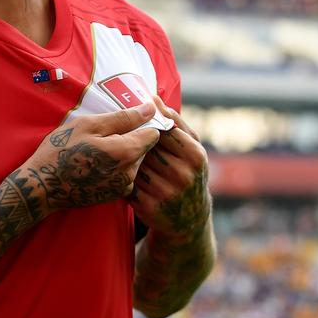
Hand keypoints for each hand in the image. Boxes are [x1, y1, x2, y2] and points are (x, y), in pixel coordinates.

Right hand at [24, 103, 161, 211]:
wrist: (43, 186)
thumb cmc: (61, 150)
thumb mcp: (89, 126)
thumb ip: (123, 118)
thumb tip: (150, 108)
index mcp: (127, 152)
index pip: (154, 132)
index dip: (144, 122)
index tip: (127, 119)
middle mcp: (131, 173)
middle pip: (145, 148)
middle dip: (132, 137)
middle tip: (105, 133)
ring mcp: (123, 187)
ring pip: (135, 161)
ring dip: (124, 152)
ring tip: (98, 148)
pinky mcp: (115, 195)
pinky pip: (125, 174)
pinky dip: (116, 167)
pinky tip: (96, 163)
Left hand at [129, 97, 210, 240]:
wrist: (189, 219)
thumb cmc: (189, 172)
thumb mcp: (193, 148)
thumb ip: (175, 122)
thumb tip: (153, 98)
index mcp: (196, 157)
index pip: (164, 130)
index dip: (147, 124)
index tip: (138, 120)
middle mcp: (183, 176)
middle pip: (146, 147)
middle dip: (134, 140)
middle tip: (124, 134)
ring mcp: (166, 194)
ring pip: (134, 164)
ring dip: (125, 157)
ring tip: (121, 152)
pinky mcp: (149, 208)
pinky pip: (127, 183)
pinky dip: (121, 175)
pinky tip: (121, 172)